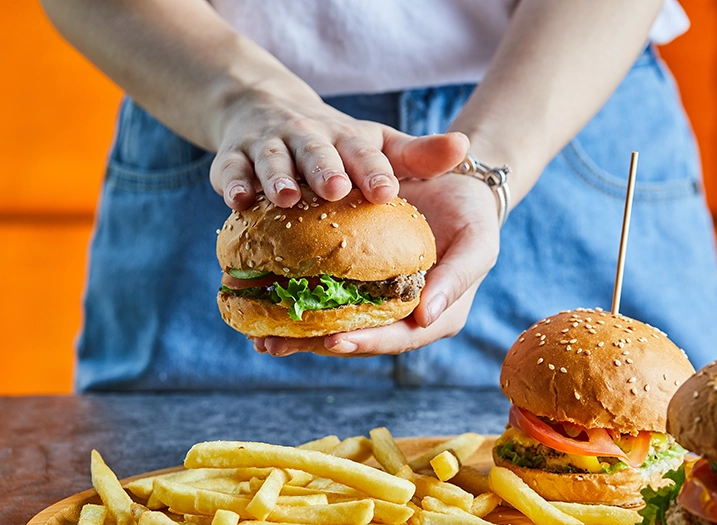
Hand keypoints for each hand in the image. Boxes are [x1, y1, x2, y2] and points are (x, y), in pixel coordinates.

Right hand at [209, 87, 468, 208]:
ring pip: (271, 160)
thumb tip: (465, 147)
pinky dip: (233, 185)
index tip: (386, 192)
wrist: (264, 107)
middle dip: (325, 170)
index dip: (375, 171)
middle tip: (336, 190)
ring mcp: (268, 146)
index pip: (364, 153)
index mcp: (345, 139)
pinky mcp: (234, 159)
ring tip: (286, 197)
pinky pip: (230, 171)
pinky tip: (239, 203)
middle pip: (316, 152)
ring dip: (277, 178)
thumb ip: (418, 154)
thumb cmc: (335, 142)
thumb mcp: (378, 143)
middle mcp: (307, 138)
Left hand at [256, 172, 500, 356]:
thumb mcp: (478, 241)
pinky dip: (297, 303)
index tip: (334, 341)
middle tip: (275, 345)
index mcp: (437, 317)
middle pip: (359, 340)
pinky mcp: (360, 286)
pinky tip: (261, 307)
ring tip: (258, 337)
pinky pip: (328, 301)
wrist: (458, 185)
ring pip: (338, 327)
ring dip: (298, 334)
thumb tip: (426, 317)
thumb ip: (457, 277)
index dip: (367, 343)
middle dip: (315, 345)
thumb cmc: (472, 214)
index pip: (399, 338)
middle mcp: (406, 318)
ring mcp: (381, 304)